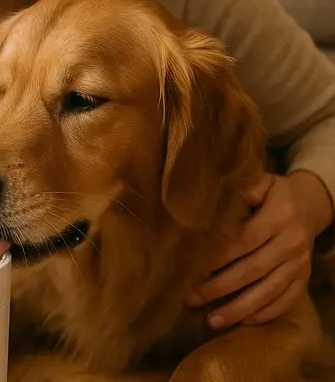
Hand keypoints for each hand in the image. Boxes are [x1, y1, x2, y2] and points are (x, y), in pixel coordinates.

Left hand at [186, 171, 331, 329]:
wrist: (311, 204)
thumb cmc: (275, 192)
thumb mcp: (262, 180)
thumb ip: (245, 186)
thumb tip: (225, 194)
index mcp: (280, 215)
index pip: (246, 239)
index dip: (220, 256)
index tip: (194, 269)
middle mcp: (292, 242)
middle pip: (254, 270)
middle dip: (222, 288)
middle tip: (193, 299)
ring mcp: (300, 263)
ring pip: (269, 291)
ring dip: (240, 308)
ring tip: (213, 321)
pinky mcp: (305, 277)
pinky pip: (287, 300)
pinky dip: (265, 313)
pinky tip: (243, 322)